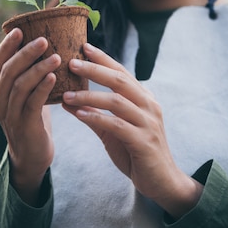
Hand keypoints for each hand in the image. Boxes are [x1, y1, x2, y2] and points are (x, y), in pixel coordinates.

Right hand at [0, 28, 60, 204]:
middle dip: (25, 53)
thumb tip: (43, 45)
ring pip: (20, 86)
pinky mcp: (25, 126)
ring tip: (55, 56)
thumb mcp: (24, 95)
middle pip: (8, 71)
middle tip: (43, 39)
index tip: (19, 29)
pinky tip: (53, 77)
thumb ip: (27, 75)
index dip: (6, 46)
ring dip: (38, 69)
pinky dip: (42, 88)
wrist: (31, 156)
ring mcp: (10, 115)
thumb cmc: (31, 119)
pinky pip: (32, 103)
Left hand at [63, 43, 202, 217]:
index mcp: (143, 98)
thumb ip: (92, 114)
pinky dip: (97, 118)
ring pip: (117, 101)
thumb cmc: (135, 152)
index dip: (103, 59)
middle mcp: (148, 106)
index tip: (83, 46)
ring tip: (66, 94)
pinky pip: (117, 125)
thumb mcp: (111, 130)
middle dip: (94, 69)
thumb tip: (66, 100)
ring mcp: (148, 123)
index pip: (121, 72)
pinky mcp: (144, 141)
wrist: (161, 181)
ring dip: (89, 96)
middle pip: (120, 80)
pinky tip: (79, 114)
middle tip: (71, 62)